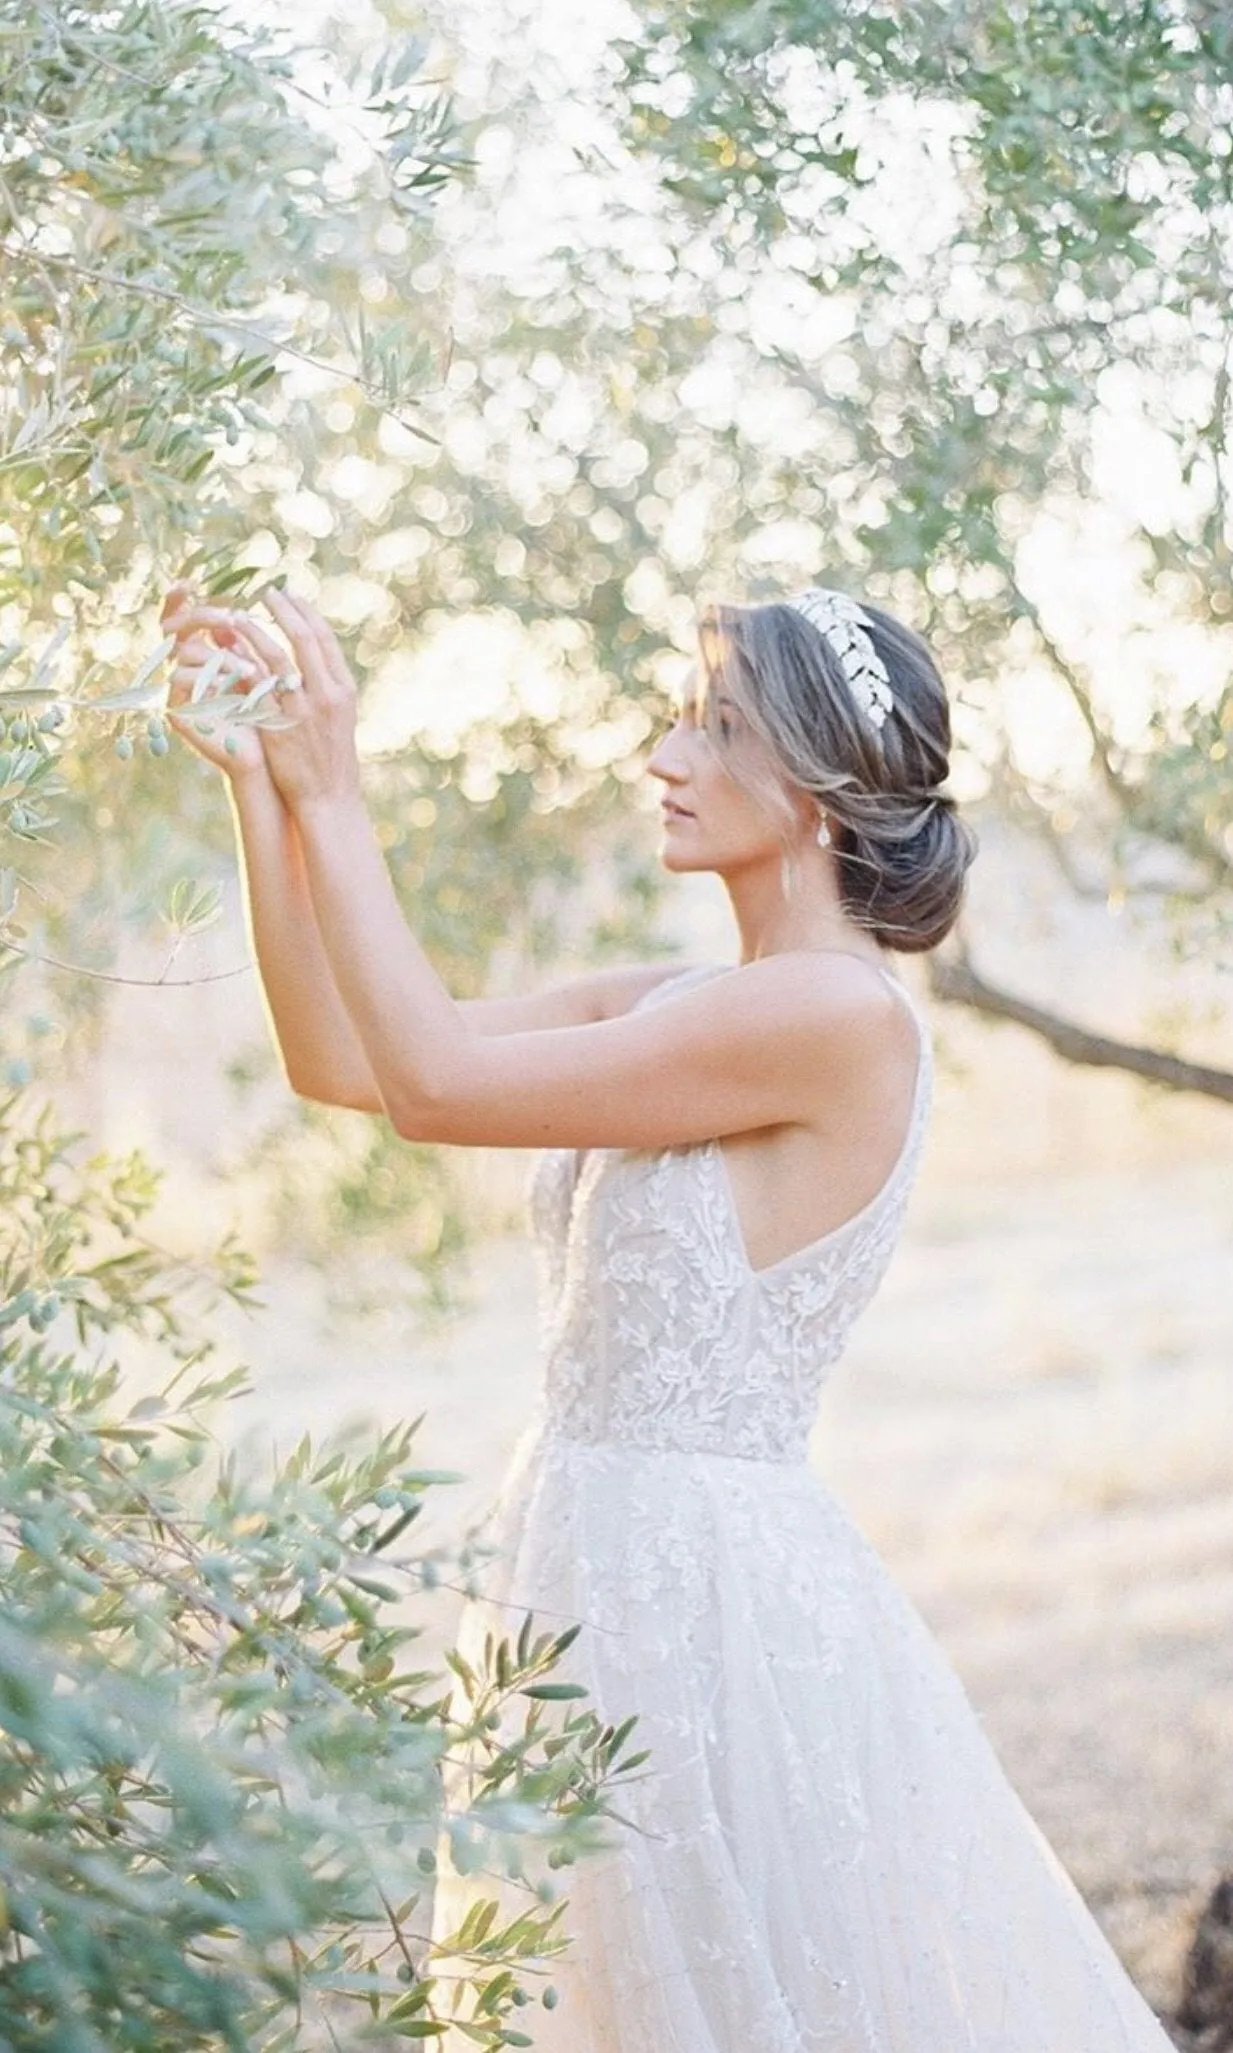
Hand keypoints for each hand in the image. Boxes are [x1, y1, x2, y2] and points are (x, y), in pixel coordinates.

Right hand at [161, 583, 267, 779]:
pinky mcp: (177, 712)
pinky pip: (181, 681)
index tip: (188, 580)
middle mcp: (182, 668)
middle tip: (229, 616)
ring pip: (182, 652)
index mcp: (200, 654)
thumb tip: (240, 610)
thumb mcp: (260, 671)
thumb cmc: (268, 715)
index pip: (182, 619)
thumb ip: (247, 642)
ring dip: (218, 654)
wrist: (267, 761)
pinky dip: (209, 676)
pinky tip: (235, 681)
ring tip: (250, 666)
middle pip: (172, 628)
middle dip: (200, 617)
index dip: (178, 599)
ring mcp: (177, 691)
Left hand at [248, 588, 361, 814]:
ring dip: (256, 630)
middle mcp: (327, 693)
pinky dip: (242, 664)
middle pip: (304, 638)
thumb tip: (307, 661)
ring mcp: (303, 708)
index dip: (306, 612)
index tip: (290, 594)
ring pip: (277, 657)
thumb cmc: (331, 761)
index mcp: (343, 689)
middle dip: (284, 610)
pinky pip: (256, 686)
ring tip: (239, 614)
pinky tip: (227, 650)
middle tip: (266, 591)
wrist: (328, 798)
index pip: (325, 639)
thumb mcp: (337, 719)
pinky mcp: (279, 724)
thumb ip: (325, 688)